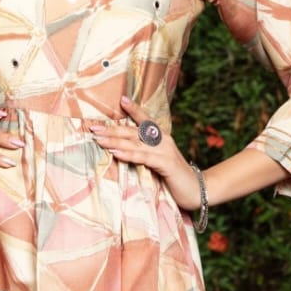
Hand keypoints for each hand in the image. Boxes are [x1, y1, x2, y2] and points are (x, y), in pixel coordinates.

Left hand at [87, 96, 201, 212]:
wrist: (197, 190)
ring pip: (135, 143)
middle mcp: (163, 140)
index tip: (121, 99)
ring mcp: (164, 151)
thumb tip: (126, 152)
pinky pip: (143, 157)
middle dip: (112, 129)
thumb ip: (146, 155)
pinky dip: (128, 154)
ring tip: (98, 139)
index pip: (146, 120)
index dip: (134, 109)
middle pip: (133, 132)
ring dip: (114, 140)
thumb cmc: (175, 179)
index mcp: (161, 138)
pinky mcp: (165, 164)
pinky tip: (115, 152)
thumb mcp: (160, 163)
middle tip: (93, 128)